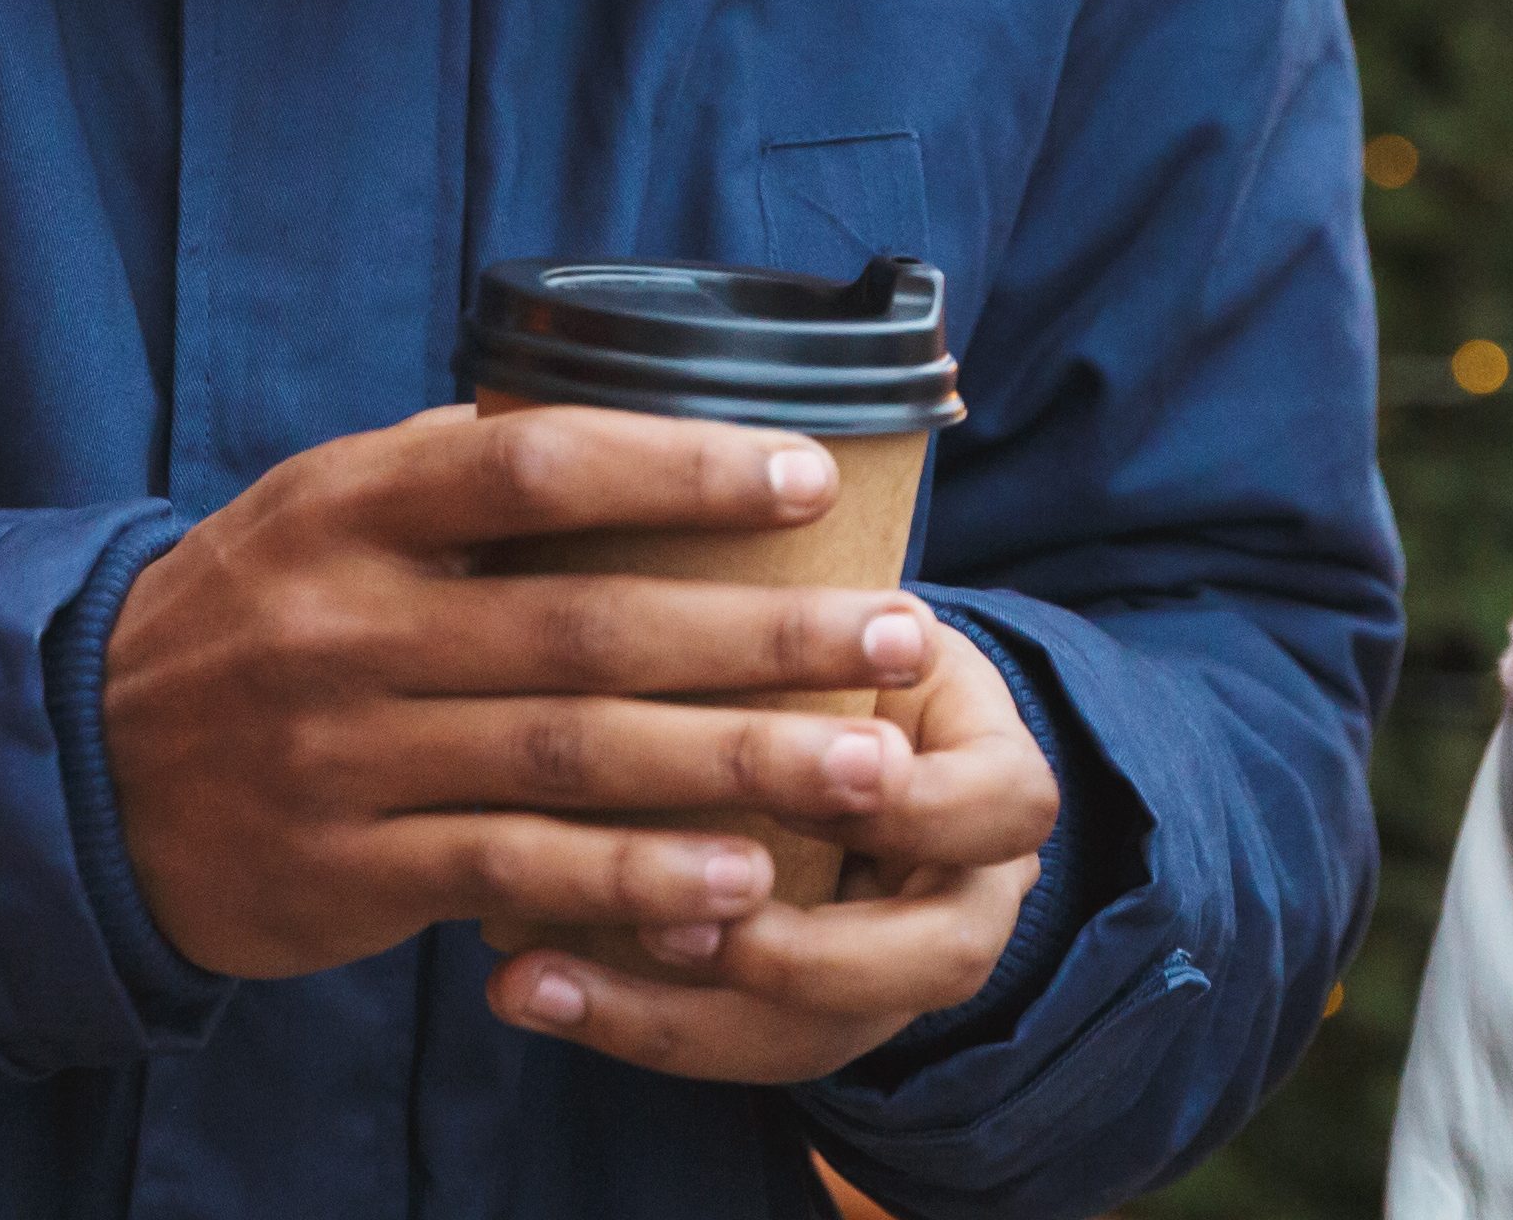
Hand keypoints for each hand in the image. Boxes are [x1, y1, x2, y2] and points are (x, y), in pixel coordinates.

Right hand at [101, 400, 956, 980]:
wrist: (87, 769)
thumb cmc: (248, 614)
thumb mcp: (316, 506)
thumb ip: (445, 471)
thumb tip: (606, 407)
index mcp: (350, 507)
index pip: (532, 466)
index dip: (675, 465)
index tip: (806, 471)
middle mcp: (351, 624)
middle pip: (587, 625)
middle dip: (760, 632)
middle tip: (899, 630)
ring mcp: (350, 753)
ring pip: (574, 760)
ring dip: (734, 766)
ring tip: (865, 764)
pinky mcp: (354, 871)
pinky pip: (517, 875)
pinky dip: (635, 885)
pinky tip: (740, 889)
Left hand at [481, 614, 1056, 1081]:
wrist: (854, 709)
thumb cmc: (821, 622)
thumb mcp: (840, 589)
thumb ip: (785, 576)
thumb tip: (663, 464)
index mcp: (988, 771)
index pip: (996, 806)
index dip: (918, 804)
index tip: (841, 767)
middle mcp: (959, 887)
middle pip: (925, 961)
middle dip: (802, 951)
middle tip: (675, 912)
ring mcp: (884, 970)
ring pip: (813, 1035)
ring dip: (676, 1008)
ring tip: (542, 973)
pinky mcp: (802, 1017)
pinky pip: (729, 1047)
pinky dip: (620, 1018)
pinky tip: (516, 987)